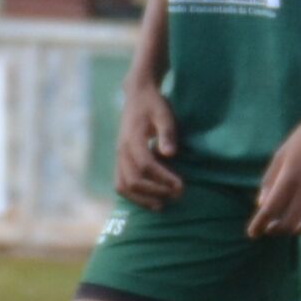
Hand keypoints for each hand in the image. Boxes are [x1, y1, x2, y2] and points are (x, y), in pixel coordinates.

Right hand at [114, 80, 184, 208]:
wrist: (137, 95)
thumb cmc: (154, 105)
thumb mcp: (164, 114)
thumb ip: (167, 133)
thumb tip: (169, 154)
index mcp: (132, 139)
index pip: (146, 166)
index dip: (164, 179)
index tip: (181, 186)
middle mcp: (122, 150)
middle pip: (133, 180)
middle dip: (155, 191)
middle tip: (177, 195)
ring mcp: (118, 156)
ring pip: (122, 186)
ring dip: (142, 198)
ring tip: (162, 205)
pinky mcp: (120, 160)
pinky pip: (121, 183)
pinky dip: (134, 195)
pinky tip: (151, 199)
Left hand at [249, 105, 300, 237]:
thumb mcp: (281, 155)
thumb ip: (270, 180)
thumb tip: (262, 204)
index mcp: (288, 178)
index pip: (269, 209)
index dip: (259, 225)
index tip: (252, 234)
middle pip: (289, 222)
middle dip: (277, 230)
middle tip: (272, 229)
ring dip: (299, 230)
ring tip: (293, 227)